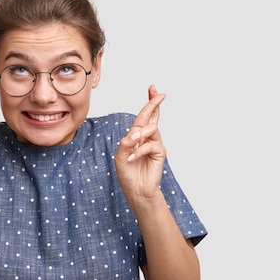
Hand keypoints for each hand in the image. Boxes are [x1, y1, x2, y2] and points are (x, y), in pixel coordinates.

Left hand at [115, 85, 166, 200]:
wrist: (136, 190)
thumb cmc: (127, 173)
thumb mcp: (120, 156)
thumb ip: (126, 143)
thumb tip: (135, 133)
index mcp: (137, 135)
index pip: (144, 116)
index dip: (149, 102)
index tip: (152, 88)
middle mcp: (147, 137)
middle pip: (152, 116)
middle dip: (154, 103)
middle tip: (160, 93)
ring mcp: (154, 144)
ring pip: (150, 129)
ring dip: (139, 135)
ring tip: (131, 146)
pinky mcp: (159, 153)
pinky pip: (151, 144)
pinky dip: (140, 150)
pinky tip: (133, 158)